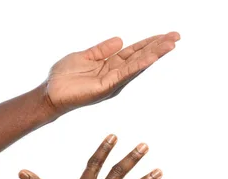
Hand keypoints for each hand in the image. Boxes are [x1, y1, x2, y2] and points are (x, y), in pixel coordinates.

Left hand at [42, 33, 179, 114]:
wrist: (51, 93)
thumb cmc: (64, 77)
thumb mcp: (85, 56)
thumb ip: (102, 50)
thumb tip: (121, 40)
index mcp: (111, 65)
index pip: (134, 52)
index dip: (150, 43)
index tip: (166, 35)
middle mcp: (115, 75)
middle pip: (140, 57)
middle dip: (159, 46)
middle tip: (176, 36)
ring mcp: (113, 82)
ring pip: (137, 65)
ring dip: (154, 54)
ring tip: (170, 44)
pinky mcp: (106, 87)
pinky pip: (125, 74)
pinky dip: (138, 65)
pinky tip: (150, 58)